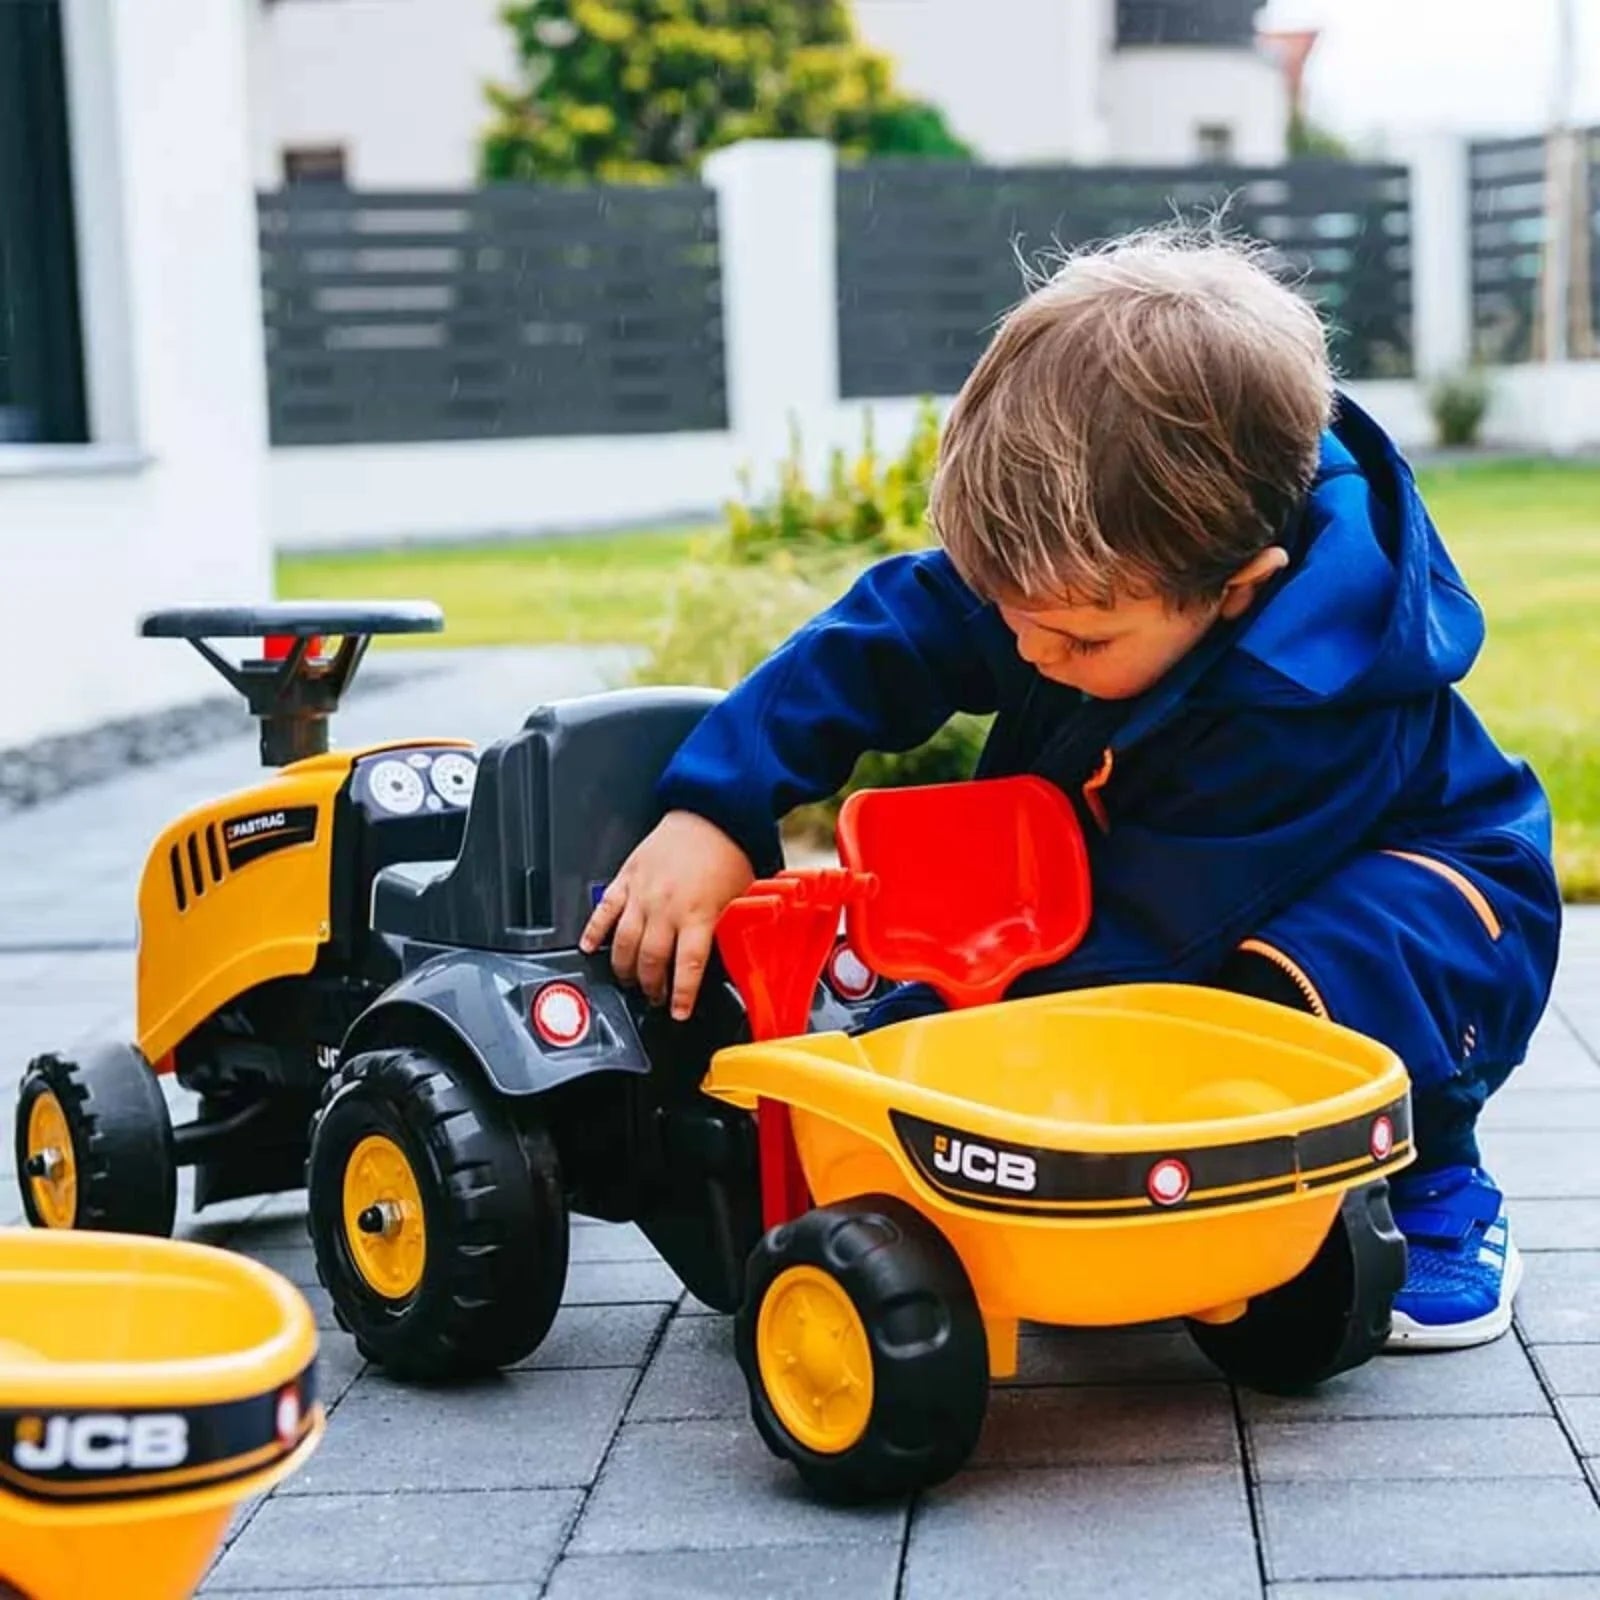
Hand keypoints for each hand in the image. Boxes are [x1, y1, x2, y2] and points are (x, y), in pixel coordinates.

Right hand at [579, 811, 754, 1019]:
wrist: (711, 811)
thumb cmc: (729, 850)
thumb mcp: (740, 897)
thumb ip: (727, 928)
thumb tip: (727, 955)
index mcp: (698, 914)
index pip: (687, 967)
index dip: (682, 996)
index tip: (678, 1013)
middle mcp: (666, 907)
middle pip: (650, 961)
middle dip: (651, 987)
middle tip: (654, 997)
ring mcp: (642, 893)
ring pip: (622, 943)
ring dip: (624, 968)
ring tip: (629, 980)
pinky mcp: (626, 877)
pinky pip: (603, 910)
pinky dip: (593, 931)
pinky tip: (588, 948)